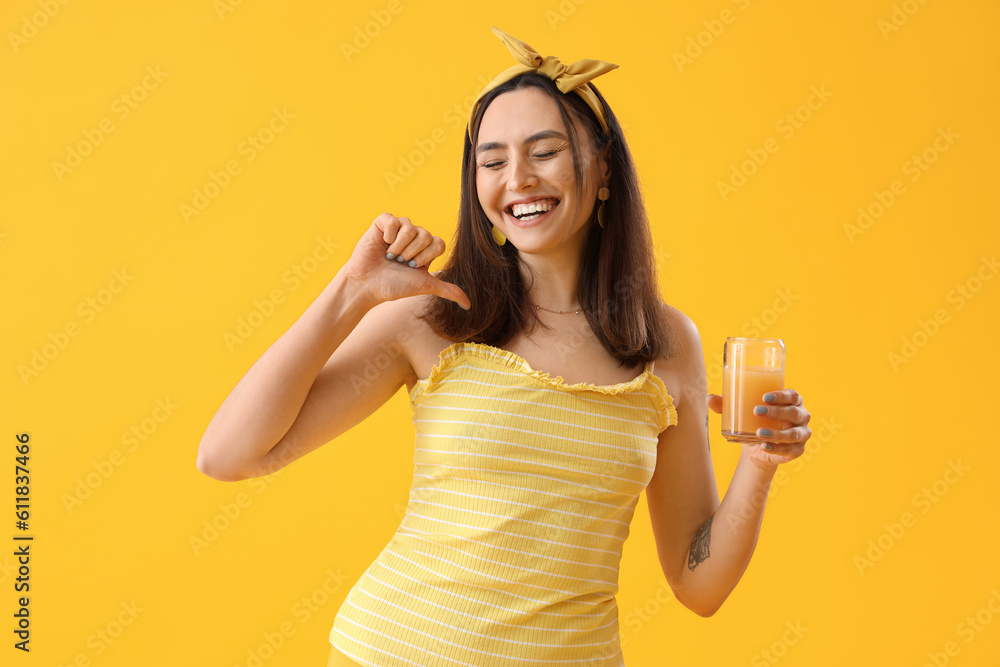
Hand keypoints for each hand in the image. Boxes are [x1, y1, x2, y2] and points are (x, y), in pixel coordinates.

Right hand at [342, 212, 470, 309]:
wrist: (367, 285)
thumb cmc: (394, 286)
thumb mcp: (425, 286)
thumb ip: (448, 290)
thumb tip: (469, 306)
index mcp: (426, 249)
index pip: (438, 243)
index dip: (426, 256)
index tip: (413, 267)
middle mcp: (414, 236)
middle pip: (426, 235)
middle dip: (412, 253)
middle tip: (400, 262)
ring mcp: (398, 228)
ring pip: (410, 227)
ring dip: (399, 247)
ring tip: (389, 256)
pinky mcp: (383, 222)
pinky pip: (393, 220)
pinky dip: (389, 235)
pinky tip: (382, 244)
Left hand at [707, 389, 810, 470]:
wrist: (757, 446)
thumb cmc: (752, 420)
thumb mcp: (740, 411)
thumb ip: (726, 404)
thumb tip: (709, 398)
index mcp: (792, 400)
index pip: (792, 395)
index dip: (781, 395)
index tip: (764, 397)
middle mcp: (801, 416)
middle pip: (794, 413)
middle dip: (777, 412)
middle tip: (756, 411)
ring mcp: (802, 433)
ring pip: (794, 433)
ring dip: (777, 434)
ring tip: (758, 433)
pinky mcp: (798, 449)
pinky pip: (791, 450)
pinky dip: (777, 449)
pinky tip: (764, 446)